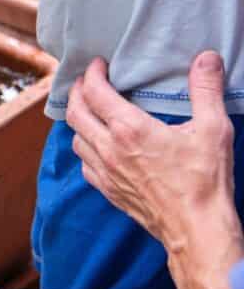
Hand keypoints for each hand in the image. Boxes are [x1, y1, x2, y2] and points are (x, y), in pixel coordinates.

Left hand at [67, 52, 235, 252]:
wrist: (196, 230)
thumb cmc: (205, 181)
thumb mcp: (213, 129)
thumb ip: (206, 91)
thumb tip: (206, 59)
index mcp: (129, 129)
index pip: (95, 93)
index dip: (92, 74)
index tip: (98, 65)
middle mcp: (109, 148)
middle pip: (75, 113)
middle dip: (77, 93)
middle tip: (86, 83)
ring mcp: (106, 171)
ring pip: (75, 139)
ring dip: (78, 121)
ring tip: (89, 111)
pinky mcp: (108, 191)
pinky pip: (84, 164)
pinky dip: (84, 149)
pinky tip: (96, 146)